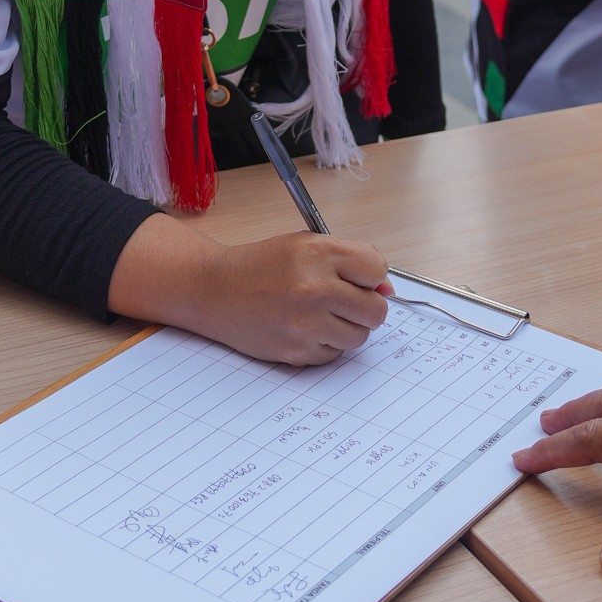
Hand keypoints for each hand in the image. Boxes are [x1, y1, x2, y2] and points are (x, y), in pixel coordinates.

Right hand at [107, 215, 391, 364]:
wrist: (213, 289)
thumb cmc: (261, 266)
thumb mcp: (305, 245)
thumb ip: (350, 260)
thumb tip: (388, 290)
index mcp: (320, 253)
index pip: (378, 271)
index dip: (370, 277)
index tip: (357, 280)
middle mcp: (315, 287)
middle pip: (376, 311)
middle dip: (365, 308)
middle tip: (344, 303)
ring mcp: (305, 323)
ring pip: (358, 337)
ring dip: (346, 329)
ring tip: (320, 316)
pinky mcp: (295, 350)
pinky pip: (333, 355)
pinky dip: (325, 345)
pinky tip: (303, 329)